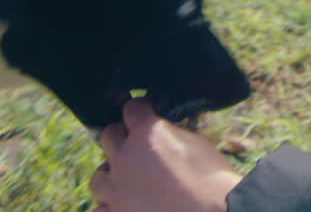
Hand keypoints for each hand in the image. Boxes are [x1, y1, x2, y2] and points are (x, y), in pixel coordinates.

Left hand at [89, 98, 243, 211]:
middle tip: (135, 144)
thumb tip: (166, 132)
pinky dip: (111, 205)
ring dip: (111, 174)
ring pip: (99, 177)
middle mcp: (125, 157)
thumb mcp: (196, 142)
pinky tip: (125, 204)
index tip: (147, 112)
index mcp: (146, 133)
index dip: (141, 108)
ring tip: (126, 179)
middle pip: (109, 136)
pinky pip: (101, 208)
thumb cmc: (212, 178)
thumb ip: (172, 133)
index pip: (132, 108)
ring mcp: (117, 189)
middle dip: (122, 137)